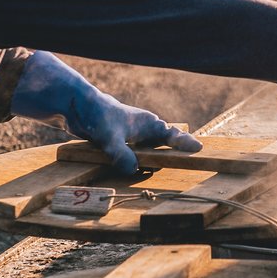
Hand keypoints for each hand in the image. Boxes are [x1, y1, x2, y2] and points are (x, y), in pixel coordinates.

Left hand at [11, 52, 200, 173]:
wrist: (77, 106)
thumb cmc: (97, 115)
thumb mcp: (110, 138)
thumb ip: (121, 154)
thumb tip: (133, 170)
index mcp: (148, 123)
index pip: (172, 135)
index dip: (185, 143)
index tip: (199, 149)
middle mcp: (144, 129)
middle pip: (166, 142)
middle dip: (177, 150)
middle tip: (192, 159)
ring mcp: (134, 135)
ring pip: (152, 148)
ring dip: (158, 157)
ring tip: (169, 168)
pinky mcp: (122, 141)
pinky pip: (137, 153)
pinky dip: (142, 160)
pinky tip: (140, 170)